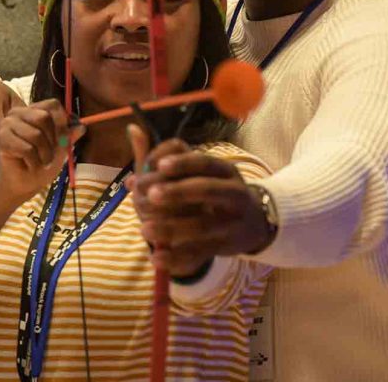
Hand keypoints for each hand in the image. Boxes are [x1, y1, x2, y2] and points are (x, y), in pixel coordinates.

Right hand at [0, 99, 82, 204]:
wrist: (23, 184)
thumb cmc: (41, 163)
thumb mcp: (61, 149)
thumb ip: (69, 136)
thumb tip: (81, 126)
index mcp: (34, 110)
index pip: (52, 105)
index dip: (62, 122)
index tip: (64, 139)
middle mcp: (18, 113)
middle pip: (44, 117)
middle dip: (53, 141)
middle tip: (51, 155)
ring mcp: (7, 124)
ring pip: (36, 135)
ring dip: (44, 154)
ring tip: (40, 162)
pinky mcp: (1, 139)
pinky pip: (26, 148)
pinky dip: (33, 161)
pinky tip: (29, 165)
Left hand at [125, 125, 272, 276]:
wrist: (254, 224)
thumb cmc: (212, 194)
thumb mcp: (195, 173)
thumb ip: (162, 157)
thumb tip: (133, 130)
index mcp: (224, 170)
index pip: (205, 161)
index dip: (183, 162)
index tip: (159, 166)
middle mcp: (232, 192)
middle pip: (208, 189)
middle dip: (178, 192)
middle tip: (150, 195)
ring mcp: (232, 221)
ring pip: (202, 225)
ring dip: (171, 227)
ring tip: (144, 229)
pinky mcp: (226, 246)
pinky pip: (201, 252)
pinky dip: (176, 256)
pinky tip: (155, 256)